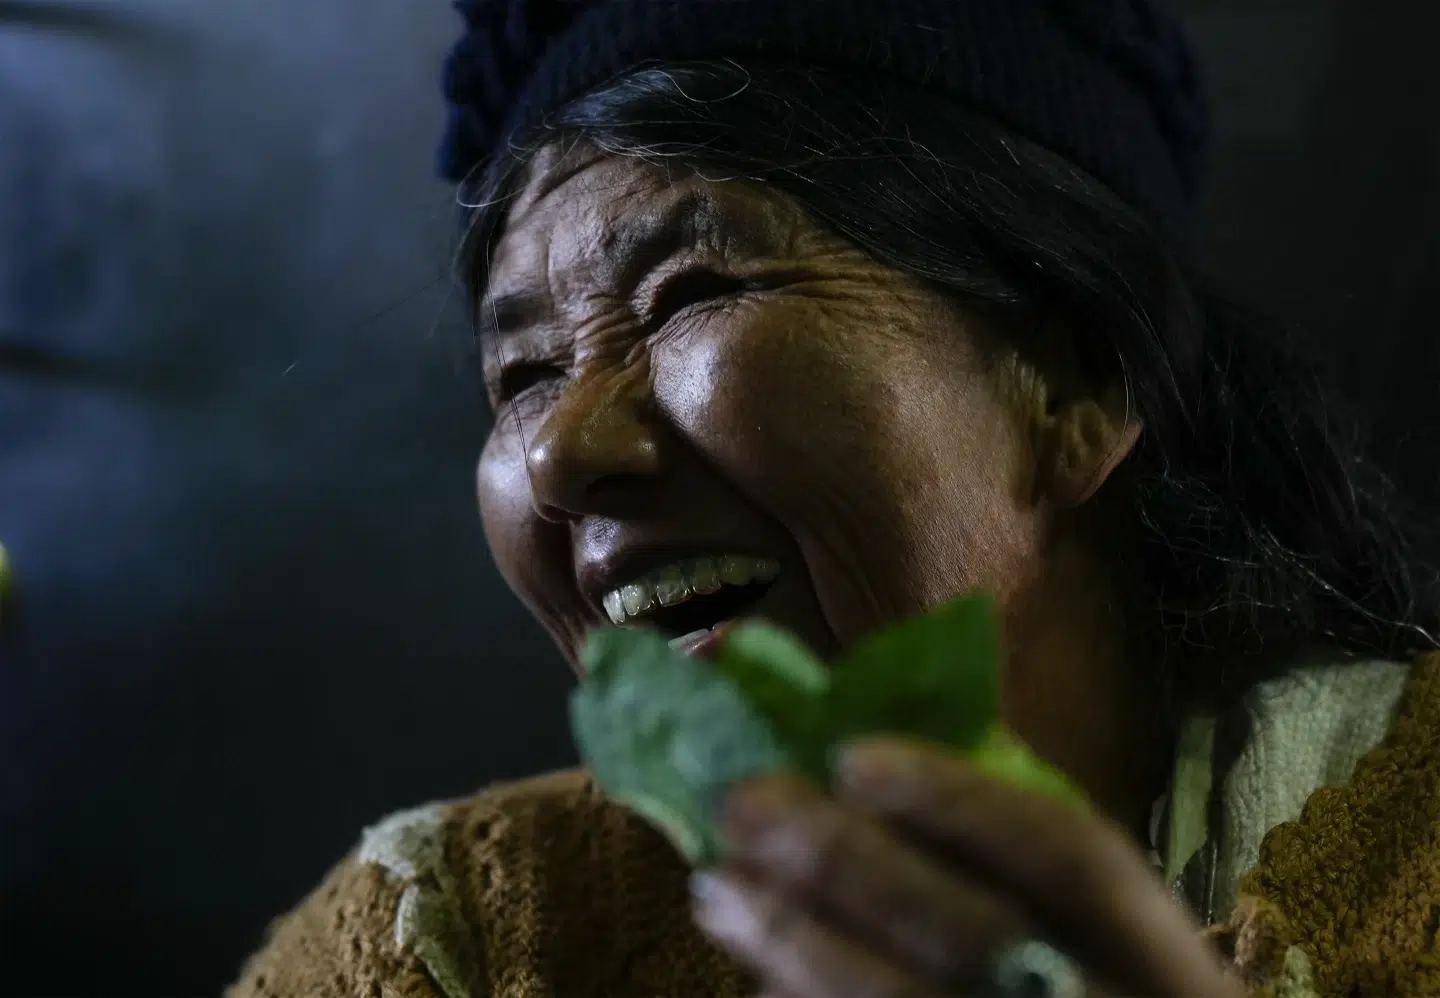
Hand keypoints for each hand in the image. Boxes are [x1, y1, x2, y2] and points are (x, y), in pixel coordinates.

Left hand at [690, 738, 1242, 997]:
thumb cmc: (1099, 982)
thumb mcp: (1097, 925)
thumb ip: (1013, 844)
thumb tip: (878, 739)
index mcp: (1162, 952)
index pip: (1070, 857)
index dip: (958, 801)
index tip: (850, 757)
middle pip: (970, 940)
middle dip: (847, 866)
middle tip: (745, 802)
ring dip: (797, 944)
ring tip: (719, 884)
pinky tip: (760, 971)